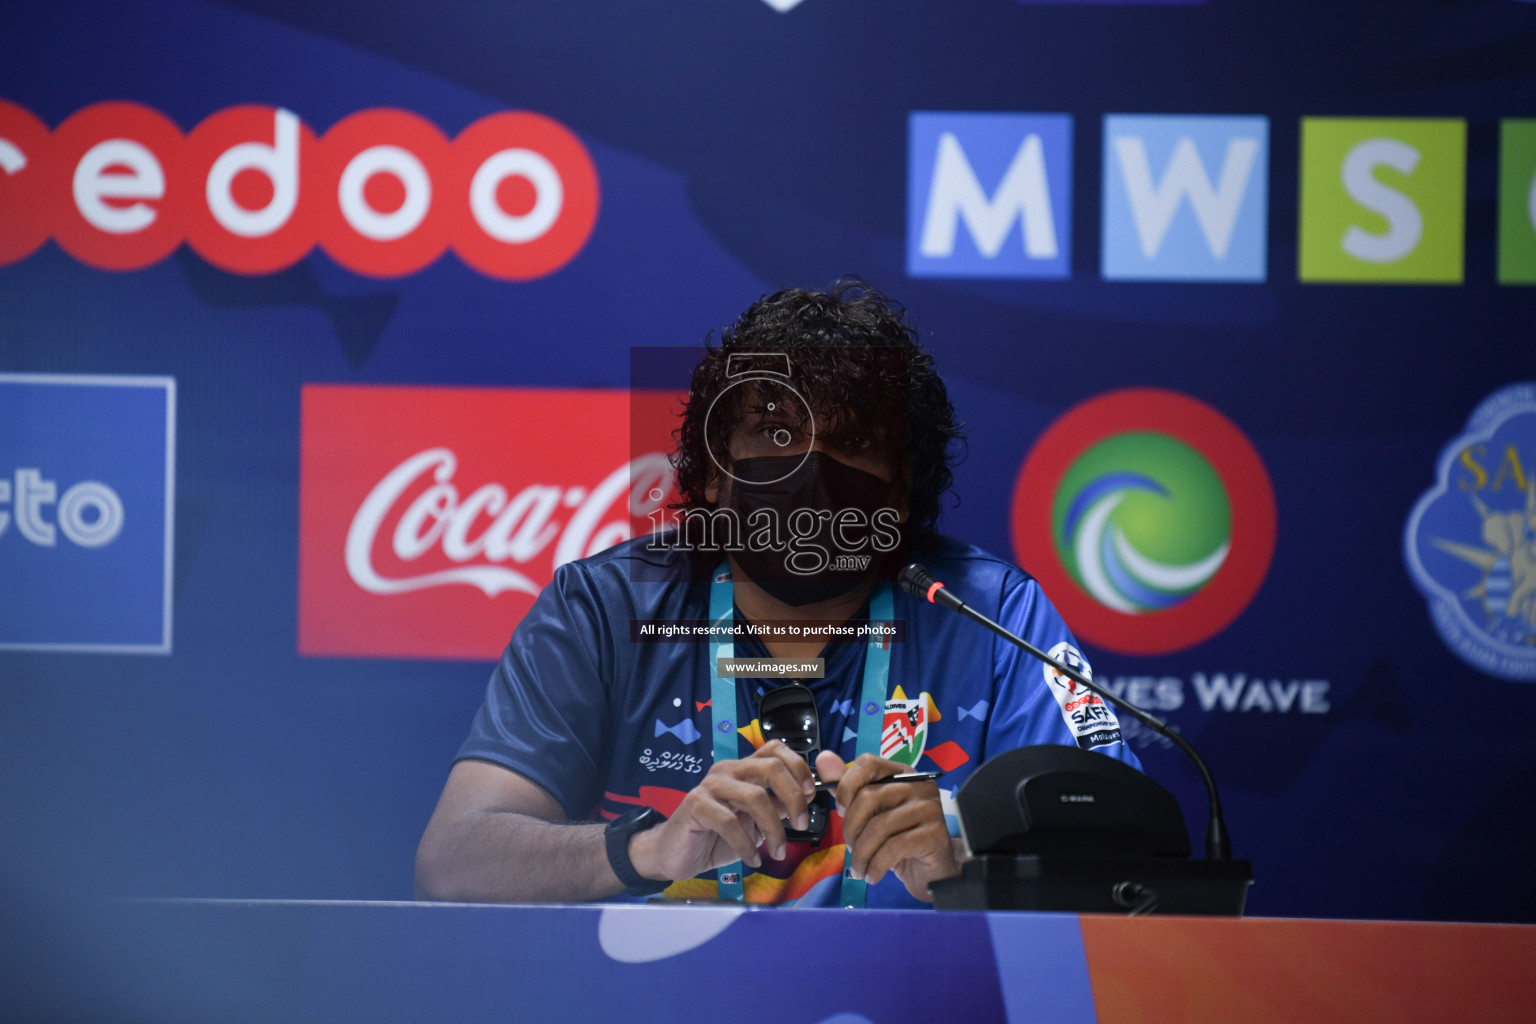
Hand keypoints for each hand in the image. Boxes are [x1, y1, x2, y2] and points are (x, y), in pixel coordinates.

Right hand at [628, 741, 814, 882]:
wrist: (675, 853)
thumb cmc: (716, 836)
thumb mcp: (754, 822)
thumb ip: (776, 807)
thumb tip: (806, 799)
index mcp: (743, 769)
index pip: (775, 749)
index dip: (798, 767)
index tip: (811, 793)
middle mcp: (728, 770)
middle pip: (771, 768)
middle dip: (794, 797)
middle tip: (802, 824)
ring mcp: (710, 785)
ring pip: (756, 797)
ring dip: (774, 829)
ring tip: (777, 851)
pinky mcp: (695, 804)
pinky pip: (731, 822)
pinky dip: (748, 845)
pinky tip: (753, 859)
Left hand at [816, 750, 959, 902]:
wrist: (930, 872)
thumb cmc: (898, 839)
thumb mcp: (871, 814)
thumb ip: (849, 787)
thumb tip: (823, 759)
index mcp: (902, 773)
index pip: (868, 763)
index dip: (846, 786)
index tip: (841, 811)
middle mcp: (919, 785)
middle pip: (868, 797)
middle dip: (851, 829)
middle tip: (850, 848)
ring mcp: (929, 808)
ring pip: (879, 827)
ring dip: (861, 853)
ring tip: (859, 867)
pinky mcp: (934, 835)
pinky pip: (893, 848)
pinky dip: (875, 865)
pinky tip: (872, 875)